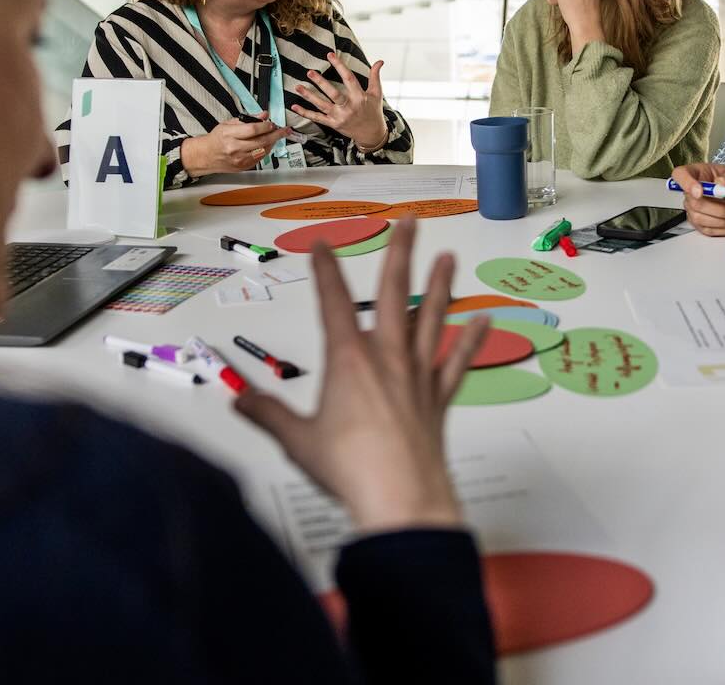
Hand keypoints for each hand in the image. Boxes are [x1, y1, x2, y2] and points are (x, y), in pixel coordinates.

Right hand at [181, 112, 290, 174]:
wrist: (207, 155)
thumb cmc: (216, 139)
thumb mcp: (228, 124)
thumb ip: (247, 119)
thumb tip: (263, 115)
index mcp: (229, 135)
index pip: (253, 130)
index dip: (266, 126)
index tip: (273, 124)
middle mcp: (234, 148)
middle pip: (261, 141)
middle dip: (275, 135)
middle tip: (284, 130)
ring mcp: (239, 159)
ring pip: (263, 151)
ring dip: (272, 143)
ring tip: (276, 136)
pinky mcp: (243, 167)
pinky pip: (260, 159)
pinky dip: (266, 151)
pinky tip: (267, 145)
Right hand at [236, 219, 489, 532]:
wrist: (401, 500)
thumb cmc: (351, 471)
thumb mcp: (296, 441)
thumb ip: (268, 415)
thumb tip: (240, 400)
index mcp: (348, 362)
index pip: (332, 303)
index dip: (326, 270)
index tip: (323, 245)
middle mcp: (386, 359)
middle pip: (394, 293)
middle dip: (400, 253)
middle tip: (410, 223)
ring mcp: (417, 376)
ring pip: (431, 319)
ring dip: (440, 285)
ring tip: (448, 257)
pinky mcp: (439, 399)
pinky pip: (458, 362)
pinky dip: (472, 341)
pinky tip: (484, 321)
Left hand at [291, 53, 388, 150]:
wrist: (372, 134)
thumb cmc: (374, 111)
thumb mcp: (376, 94)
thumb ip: (375, 76)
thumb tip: (380, 61)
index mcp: (360, 97)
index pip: (348, 78)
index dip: (339, 66)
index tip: (330, 55)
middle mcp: (349, 107)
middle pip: (333, 93)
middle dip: (321, 83)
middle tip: (310, 72)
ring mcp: (340, 117)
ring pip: (322, 105)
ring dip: (309, 96)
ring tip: (298, 86)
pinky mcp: (333, 124)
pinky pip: (317, 118)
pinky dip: (305, 113)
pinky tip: (295, 106)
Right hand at [672, 163, 724, 236]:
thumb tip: (722, 184)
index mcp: (695, 172)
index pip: (681, 175)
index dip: (687, 184)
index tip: (700, 192)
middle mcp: (690, 190)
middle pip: (694, 203)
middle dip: (719, 210)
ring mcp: (692, 207)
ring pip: (700, 218)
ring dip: (723, 221)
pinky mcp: (698, 221)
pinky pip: (706, 229)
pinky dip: (723, 229)